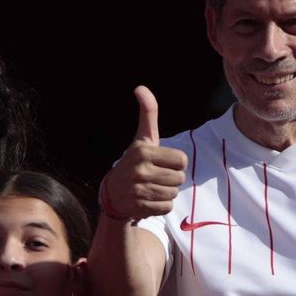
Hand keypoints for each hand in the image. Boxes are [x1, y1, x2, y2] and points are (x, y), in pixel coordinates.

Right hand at [102, 86, 187, 219]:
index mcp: (144, 152)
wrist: (113, 193)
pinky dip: (161, 205)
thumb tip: (140, 87)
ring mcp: (138, 190)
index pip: (182, 160)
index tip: (161, 163)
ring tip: (151, 187)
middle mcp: (140, 170)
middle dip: (171, 178)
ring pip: (174, 193)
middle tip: (155, 177)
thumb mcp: (141, 138)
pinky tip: (148, 199)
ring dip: (166, 192)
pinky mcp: (140, 207)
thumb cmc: (134, 162)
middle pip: (180, 178)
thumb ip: (147, 113)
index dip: (176, 163)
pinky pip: (167, 207)